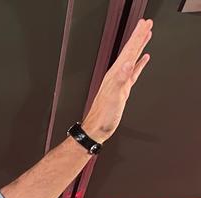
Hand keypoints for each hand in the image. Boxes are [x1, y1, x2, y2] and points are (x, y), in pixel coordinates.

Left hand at [81, 19, 151, 141]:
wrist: (96, 129)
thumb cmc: (102, 116)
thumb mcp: (114, 97)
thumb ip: (120, 80)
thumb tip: (127, 65)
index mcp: (115, 75)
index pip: (128, 51)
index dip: (137, 37)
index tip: (144, 25)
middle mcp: (116, 76)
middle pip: (129, 51)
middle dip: (138, 36)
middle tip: (146, 23)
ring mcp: (120, 82)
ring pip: (132, 59)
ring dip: (139, 46)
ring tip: (146, 35)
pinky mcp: (123, 89)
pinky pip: (133, 72)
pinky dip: (139, 63)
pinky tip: (143, 59)